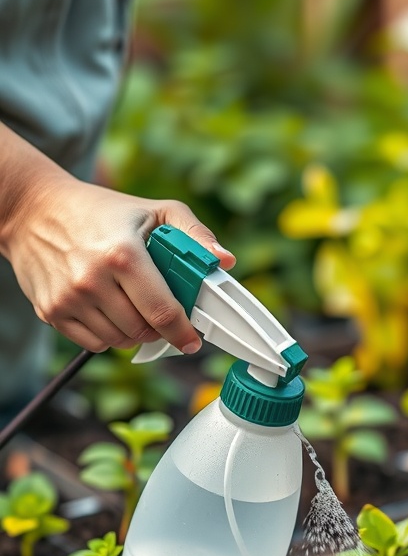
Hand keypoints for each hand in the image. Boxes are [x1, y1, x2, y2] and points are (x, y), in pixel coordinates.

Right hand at [4, 170, 235, 353]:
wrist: (34, 212)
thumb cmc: (102, 212)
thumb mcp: (154, 210)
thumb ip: (195, 234)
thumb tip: (225, 262)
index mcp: (122, 254)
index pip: (162, 312)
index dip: (183, 333)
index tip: (192, 340)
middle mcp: (92, 279)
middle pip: (143, 331)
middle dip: (159, 327)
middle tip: (160, 311)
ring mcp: (68, 299)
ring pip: (119, 341)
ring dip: (134, 332)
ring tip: (131, 304)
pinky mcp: (51, 312)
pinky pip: (94, 344)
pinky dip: (108, 335)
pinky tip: (107, 309)